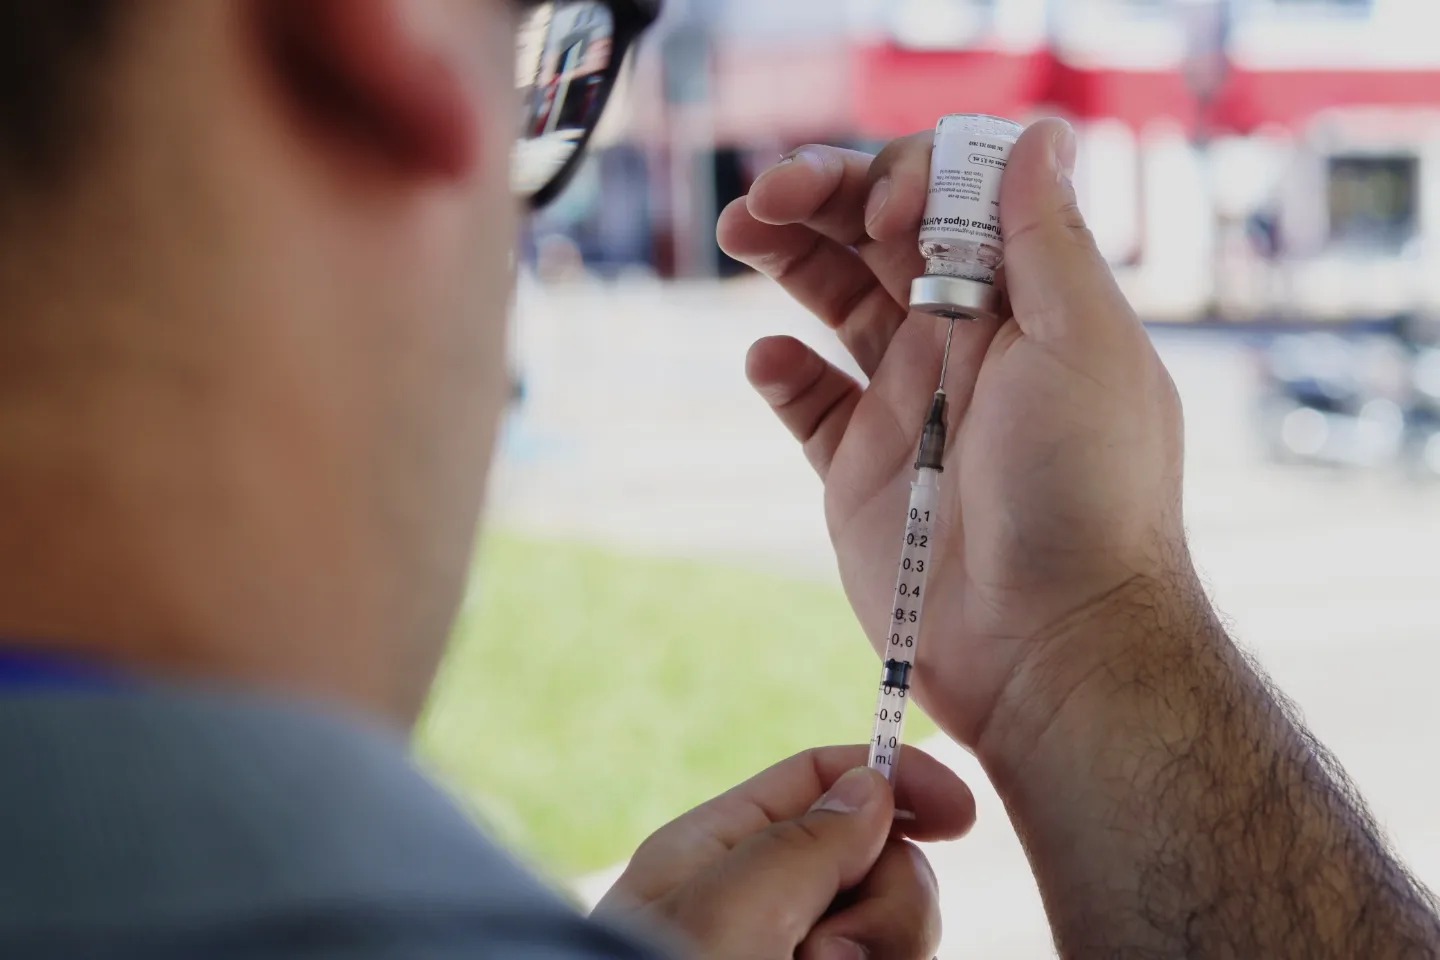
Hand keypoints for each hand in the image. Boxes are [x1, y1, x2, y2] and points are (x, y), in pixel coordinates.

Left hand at [593, 745, 974, 958]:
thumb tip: (872, 785)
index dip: (891, 779)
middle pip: (877, 861)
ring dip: (880, 954)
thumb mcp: (721, 915)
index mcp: (717, 853)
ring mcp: (798, 959)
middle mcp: (762, 905)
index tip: (958, 813)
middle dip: (882, 905)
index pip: (816, 782)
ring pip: (896, 933)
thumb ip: (800, 844)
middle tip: (823, 958)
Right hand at [717, 120, 1186, 750]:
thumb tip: (1037, 134)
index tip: (888, 212)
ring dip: (788, 255)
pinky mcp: (858, 468)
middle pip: (880, 238)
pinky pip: (808, 401)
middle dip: (826, 196)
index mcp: (1024, 303)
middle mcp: (964, 343)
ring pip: (835, 301)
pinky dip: (780, 370)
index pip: (953, 200)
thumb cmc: (1084, 497)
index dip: (908, 178)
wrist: (1049, 647)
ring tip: (741, 229)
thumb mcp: (1084, 346)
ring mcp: (907, 403)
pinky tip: (769, 359)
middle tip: (771, 193)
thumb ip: (1049, 238)